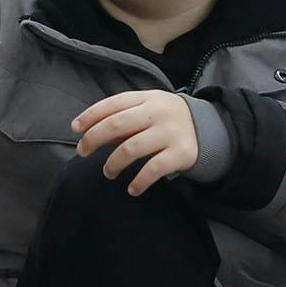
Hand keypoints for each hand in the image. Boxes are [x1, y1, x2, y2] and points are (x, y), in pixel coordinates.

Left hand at [73, 90, 200, 194]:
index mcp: (147, 98)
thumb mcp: (147, 110)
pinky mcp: (181, 153)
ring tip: (108, 172)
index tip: (76, 129)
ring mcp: (170, 132)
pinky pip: (153, 169)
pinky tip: (132, 188)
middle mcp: (158, 112)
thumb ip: (122, 119)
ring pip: (131, 149)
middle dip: (93, 139)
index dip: (91, 116)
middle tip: (82, 152)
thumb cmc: (166, 120)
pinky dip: (139, 182)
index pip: (113, 103)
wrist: (209, 129)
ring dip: (113, 163)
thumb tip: (89, 133)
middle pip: (117, 124)